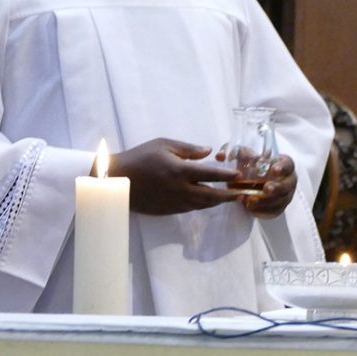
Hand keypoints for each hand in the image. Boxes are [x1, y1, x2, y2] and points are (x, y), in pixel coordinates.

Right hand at [108, 138, 241, 214]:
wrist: (115, 179)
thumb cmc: (140, 157)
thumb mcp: (163, 145)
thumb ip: (188, 149)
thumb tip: (209, 151)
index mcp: (179, 171)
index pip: (210, 174)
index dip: (227, 176)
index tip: (239, 176)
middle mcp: (179, 189)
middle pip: (210, 196)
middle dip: (228, 196)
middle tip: (241, 194)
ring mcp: (173, 202)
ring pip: (201, 205)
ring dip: (216, 202)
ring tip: (228, 198)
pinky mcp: (166, 210)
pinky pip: (189, 209)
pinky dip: (201, 205)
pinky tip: (207, 201)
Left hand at [236, 155, 297, 218]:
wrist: (252, 182)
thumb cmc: (252, 166)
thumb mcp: (245, 157)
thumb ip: (235, 153)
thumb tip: (221, 156)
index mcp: (284, 165)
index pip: (288, 165)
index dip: (282, 168)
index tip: (274, 170)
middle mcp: (288, 180)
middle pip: (287, 185)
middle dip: (277, 187)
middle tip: (266, 188)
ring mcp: (285, 195)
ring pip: (280, 200)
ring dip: (266, 201)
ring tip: (251, 201)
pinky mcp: (278, 207)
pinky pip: (274, 211)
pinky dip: (262, 211)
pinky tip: (251, 208)